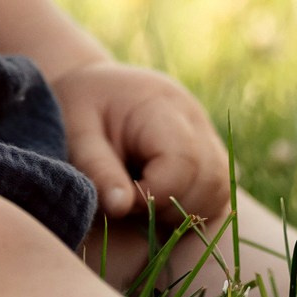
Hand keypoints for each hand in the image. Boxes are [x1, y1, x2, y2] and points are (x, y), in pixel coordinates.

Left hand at [50, 59, 230, 228]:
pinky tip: (160, 204)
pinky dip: (195, 207)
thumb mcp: (76, 132)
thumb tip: (120, 207)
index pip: (183, 162)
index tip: (121, 200)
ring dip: (186, 211)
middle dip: (172, 206)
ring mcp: (206, 135)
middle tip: (131, 203)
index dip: (155, 195)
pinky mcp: (208, 152)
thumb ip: (97, 168)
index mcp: (161, 106)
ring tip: (145, 204)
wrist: (95, 86)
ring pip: (221, 189)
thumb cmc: (79, 106)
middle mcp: (194, 119)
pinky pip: (218, 190)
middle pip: (211, 178)